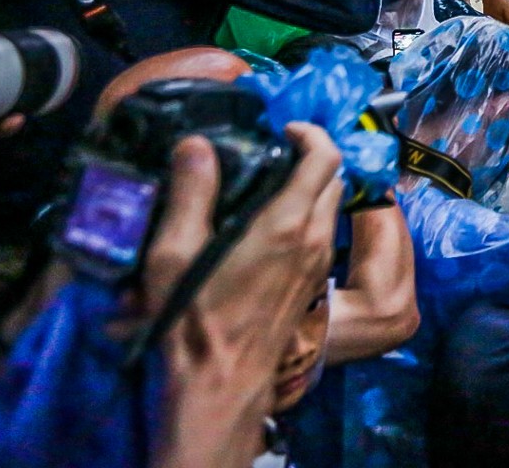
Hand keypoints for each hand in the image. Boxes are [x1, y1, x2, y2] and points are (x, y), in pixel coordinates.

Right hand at [147, 124, 342, 467]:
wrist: (222, 380)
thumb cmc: (195, 317)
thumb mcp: (175, 251)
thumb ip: (190, 193)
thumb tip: (197, 144)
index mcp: (290, 221)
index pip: (326, 156)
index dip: (311, 132)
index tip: (283, 129)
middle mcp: (316, 237)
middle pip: (333, 178)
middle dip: (312, 157)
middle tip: (273, 153)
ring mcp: (319, 262)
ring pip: (331, 207)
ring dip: (312, 187)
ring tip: (269, 186)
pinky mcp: (313, 283)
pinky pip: (324, 234)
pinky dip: (308, 216)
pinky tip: (269, 225)